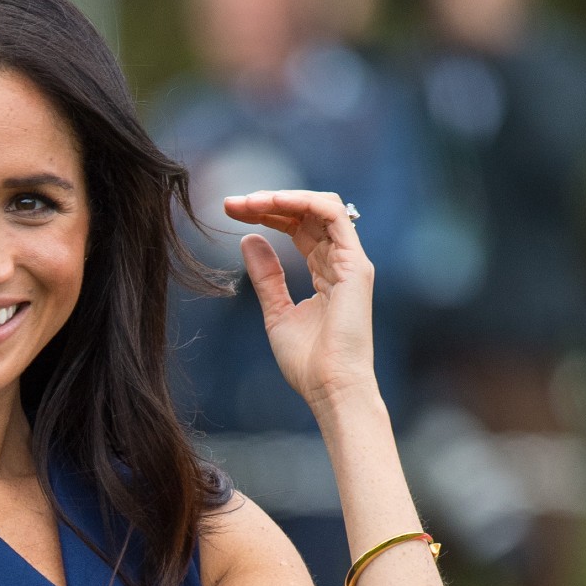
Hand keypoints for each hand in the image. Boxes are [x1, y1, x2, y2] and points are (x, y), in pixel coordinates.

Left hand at [222, 189, 376, 411]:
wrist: (330, 388)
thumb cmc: (307, 361)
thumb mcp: (275, 311)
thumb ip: (266, 276)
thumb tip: (249, 240)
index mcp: (325, 271)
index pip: (297, 228)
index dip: (266, 214)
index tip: (230, 211)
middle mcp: (341, 261)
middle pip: (306, 213)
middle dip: (268, 202)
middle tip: (231, 203)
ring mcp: (351, 261)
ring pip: (321, 207)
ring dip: (283, 198)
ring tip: (248, 202)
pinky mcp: (355, 266)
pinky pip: (335, 216)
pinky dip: (304, 202)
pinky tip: (274, 202)